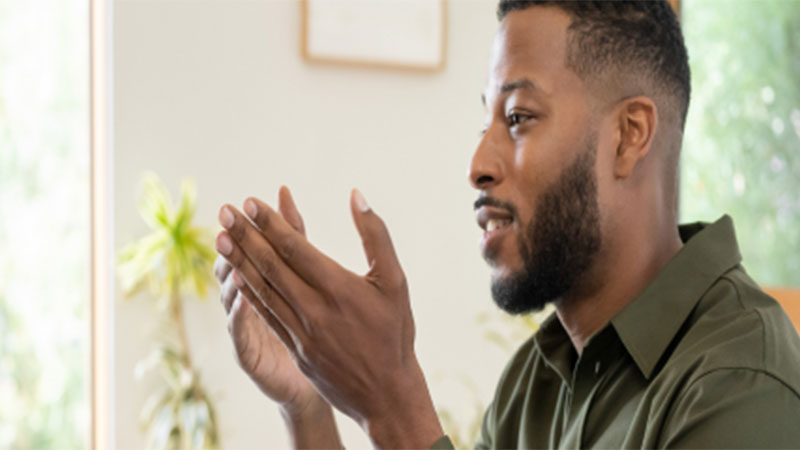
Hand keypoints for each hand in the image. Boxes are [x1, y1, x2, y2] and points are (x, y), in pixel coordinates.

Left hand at [216, 189, 442, 447]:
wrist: (387, 394)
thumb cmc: (395, 333)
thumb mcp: (396, 281)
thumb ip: (376, 236)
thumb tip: (357, 196)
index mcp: (339, 288)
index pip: (294, 247)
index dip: (270, 223)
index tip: (250, 202)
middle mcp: (314, 309)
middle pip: (271, 265)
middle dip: (245, 235)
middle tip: (225, 210)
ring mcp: (300, 331)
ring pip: (262, 289)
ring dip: (239, 261)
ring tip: (221, 237)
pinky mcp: (294, 348)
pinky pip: (266, 314)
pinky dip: (249, 292)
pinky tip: (237, 276)